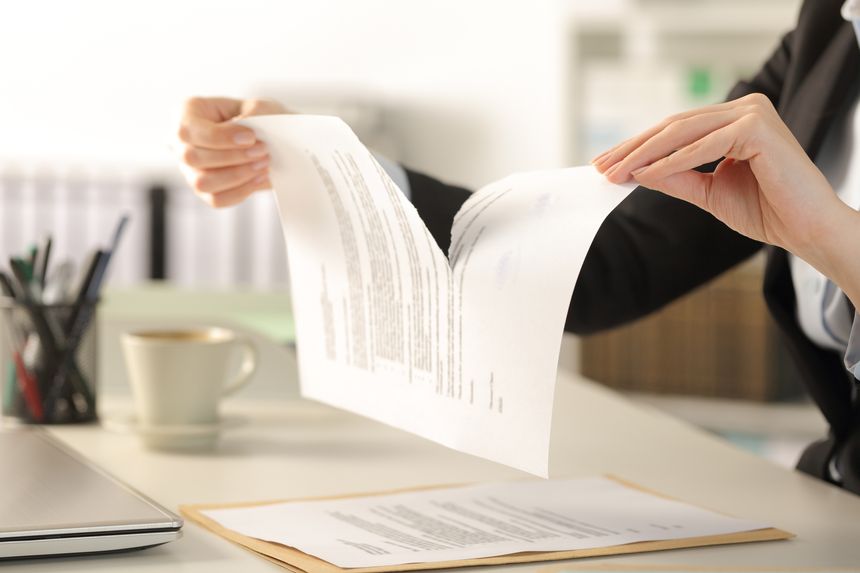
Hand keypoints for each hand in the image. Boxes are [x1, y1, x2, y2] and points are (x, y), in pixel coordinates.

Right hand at [176, 97, 287, 207]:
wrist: (264, 138)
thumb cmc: (256, 117)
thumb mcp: (257, 105)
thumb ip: (254, 110)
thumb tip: (247, 124)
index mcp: (186, 113)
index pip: (190, 130)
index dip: (220, 137)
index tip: (251, 137)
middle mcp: (180, 144)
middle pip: (192, 158)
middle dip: (232, 157)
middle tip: (263, 151)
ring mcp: (189, 170)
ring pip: (202, 183)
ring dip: (238, 176)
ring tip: (264, 165)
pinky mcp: (204, 191)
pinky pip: (216, 199)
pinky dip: (241, 191)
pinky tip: (259, 178)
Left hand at [593, 92, 859, 307]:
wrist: (806, 230)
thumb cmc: (767, 210)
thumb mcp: (708, 193)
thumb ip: (675, 177)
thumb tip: (637, 171)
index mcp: (733, 120)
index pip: (674, 130)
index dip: (637, 147)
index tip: (606, 164)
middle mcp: (743, 109)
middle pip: (673, 127)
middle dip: (633, 149)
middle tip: (601, 167)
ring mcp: (752, 113)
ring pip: (683, 132)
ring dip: (645, 154)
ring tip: (616, 172)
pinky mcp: (758, 128)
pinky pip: (704, 145)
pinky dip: (673, 161)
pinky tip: (647, 174)